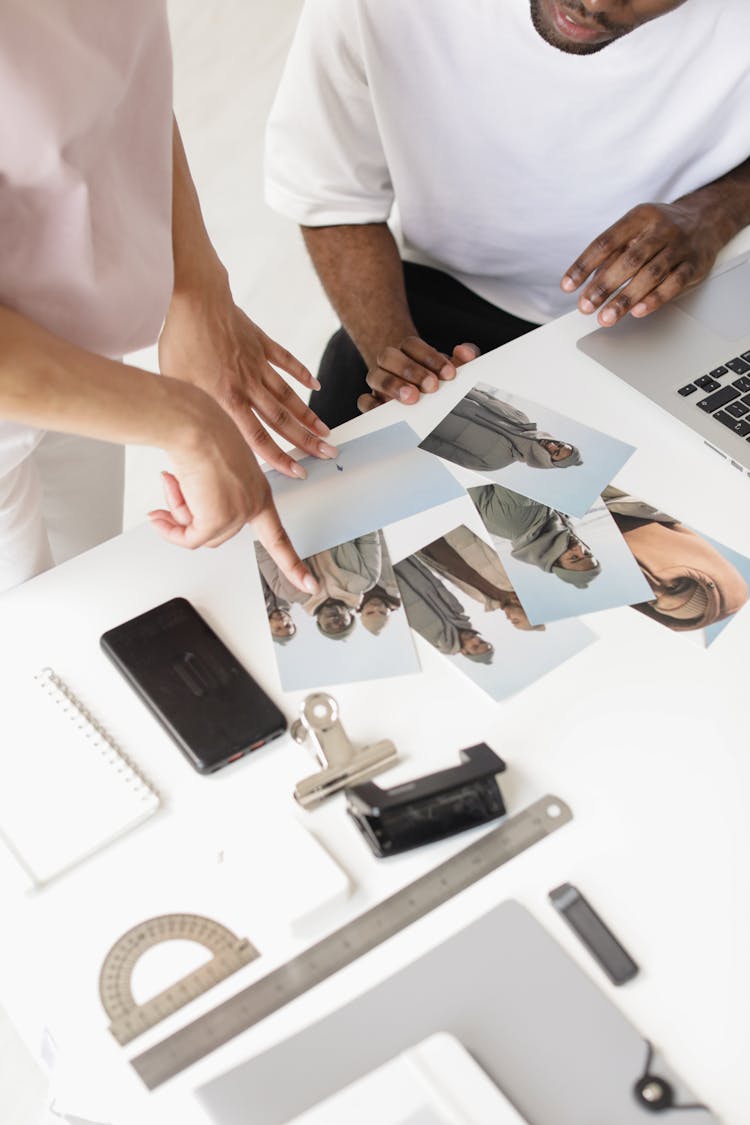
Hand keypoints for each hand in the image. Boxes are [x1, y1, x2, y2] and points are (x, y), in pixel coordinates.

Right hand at [148, 382, 317, 593]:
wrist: (192, 424)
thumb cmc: (201, 433)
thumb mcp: (212, 470)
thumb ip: (206, 499)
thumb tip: (182, 522)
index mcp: (258, 492)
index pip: (279, 536)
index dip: (292, 563)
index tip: (311, 585)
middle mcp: (253, 504)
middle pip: (218, 533)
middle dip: (188, 516)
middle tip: (173, 491)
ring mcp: (238, 513)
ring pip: (200, 535)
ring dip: (178, 516)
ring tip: (173, 483)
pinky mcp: (217, 518)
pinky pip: (188, 538)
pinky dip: (170, 529)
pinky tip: (161, 510)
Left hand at [159, 288, 337, 477]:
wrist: (192, 297)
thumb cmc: (179, 340)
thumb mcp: (176, 385)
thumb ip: (194, 412)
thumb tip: (196, 438)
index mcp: (227, 399)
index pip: (258, 437)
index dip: (279, 457)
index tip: (297, 470)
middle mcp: (247, 385)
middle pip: (281, 420)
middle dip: (306, 441)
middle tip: (326, 454)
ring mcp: (257, 363)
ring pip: (288, 396)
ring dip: (308, 416)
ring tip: (325, 431)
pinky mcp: (260, 342)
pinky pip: (286, 361)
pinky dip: (302, 373)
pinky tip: (316, 385)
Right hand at [357, 336, 479, 412]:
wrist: (420, 394)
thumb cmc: (436, 378)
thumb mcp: (452, 366)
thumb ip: (464, 357)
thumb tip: (465, 353)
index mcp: (408, 350)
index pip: (411, 344)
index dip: (430, 357)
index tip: (449, 374)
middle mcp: (389, 363)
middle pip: (388, 356)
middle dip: (411, 370)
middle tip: (431, 386)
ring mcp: (378, 382)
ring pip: (375, 376)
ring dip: (393, 386)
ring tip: (412, 398)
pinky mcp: (372, 401)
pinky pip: (363, 400)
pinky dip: (372, 404)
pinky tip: (387, 409)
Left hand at [560, 202, 721, 326]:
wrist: (706, 219)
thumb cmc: (659, 230)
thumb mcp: (635, 229)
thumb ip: (612, 254)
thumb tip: (586, 284)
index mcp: (639, 217)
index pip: (605, 242)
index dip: (584, 265)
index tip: (568, 286)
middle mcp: (660, 229)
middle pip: (628, 260)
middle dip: (604, 286)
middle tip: (586, 306)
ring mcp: (679, 246)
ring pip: (650, 274)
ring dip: (626, 299)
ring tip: (607, 317)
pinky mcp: (694, 264)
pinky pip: (674, 283)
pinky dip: (655, 299)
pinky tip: (638, 311)